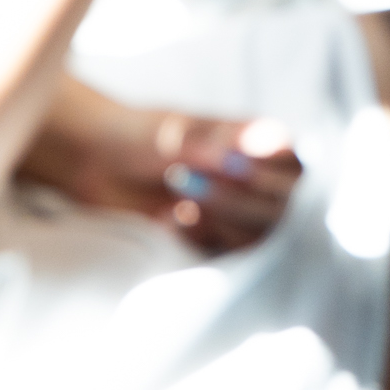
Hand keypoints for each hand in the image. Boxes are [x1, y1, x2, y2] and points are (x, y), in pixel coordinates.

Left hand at [20, 82, 301, 254]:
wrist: (94, 162)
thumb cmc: (141, 134)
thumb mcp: (180, 133)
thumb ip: (226, 142)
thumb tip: (277, 138)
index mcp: (258, 144)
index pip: (295, 168)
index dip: (272, 176)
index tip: (230, 171)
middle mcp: (254, 180)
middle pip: (282, 208)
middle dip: (239, 203)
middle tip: (190, 188)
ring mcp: (234, 214)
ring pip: (258, 235)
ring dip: (222, 224)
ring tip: (181, 204)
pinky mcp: (210, 241)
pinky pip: (226, 255)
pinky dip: (202, 241)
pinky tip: (172, 221)